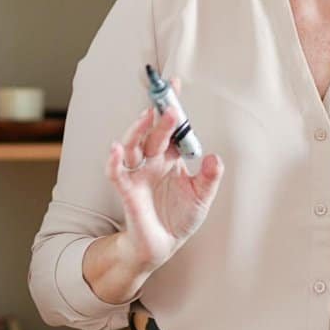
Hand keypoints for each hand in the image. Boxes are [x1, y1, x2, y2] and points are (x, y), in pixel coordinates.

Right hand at [106, 78, 224, 271]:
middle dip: (160, 117)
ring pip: (133, 145)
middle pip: (154, 132)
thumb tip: (215, 158)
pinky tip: (116, 148)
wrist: (163, 246)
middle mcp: (153, 161)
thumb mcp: (202, 196)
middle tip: (170, 103)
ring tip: (148, 115)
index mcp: (171, 157)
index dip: (172, 106)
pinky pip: (117, 172)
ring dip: (139, 129)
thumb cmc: (180, 217)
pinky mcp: (127, 190)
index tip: (174, 84)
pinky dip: (114, 161)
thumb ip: (210, 178)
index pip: (171, 128)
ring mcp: (138, 174)